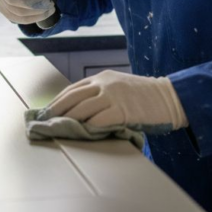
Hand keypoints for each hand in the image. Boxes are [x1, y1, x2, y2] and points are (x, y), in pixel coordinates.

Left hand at [40, 70, 187, 129]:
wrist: (168, 97)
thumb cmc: (144, 95)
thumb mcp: (119, 86)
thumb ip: (101, 93)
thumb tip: (80, 109)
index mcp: (102, 77)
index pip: (72, 89)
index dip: (57, 100)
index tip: (46, 111)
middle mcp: (104, 84)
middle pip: (71, 97)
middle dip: (55, 110)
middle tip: (44, 122)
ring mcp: (112, 96)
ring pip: (81, 109)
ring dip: (67, 121)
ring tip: (57, 130)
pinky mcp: (121, 111)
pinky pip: (98, 121)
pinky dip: (87, 128)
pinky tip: (80, 134)